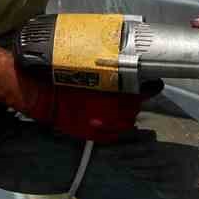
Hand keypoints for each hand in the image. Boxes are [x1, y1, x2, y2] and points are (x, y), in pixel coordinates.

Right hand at [18, 79, 160, 142]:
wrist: (43, 95)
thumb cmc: (64, 76)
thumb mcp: (89, 66)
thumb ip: (110, 68)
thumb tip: (126, 62)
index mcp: (114, 92)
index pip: (143, 91)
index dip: (151, 87)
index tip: (155, 84)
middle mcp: (113, 111)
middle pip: (136, 107)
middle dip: (135, 100)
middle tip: (131, 93)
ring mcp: (104, 125)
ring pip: (127, 123)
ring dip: (127, 114)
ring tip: (121, 107)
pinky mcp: (94, 135)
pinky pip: (114, 136)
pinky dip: (117, 129)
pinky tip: (114, 122)